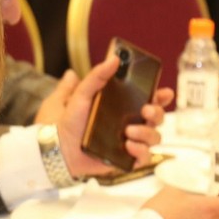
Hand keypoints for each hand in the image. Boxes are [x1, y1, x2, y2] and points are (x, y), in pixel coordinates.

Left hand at [54, 56, 172, 177]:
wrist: (53, 148)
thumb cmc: (63, 121)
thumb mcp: (79, 95)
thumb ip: (96, 77)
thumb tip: (113, 58)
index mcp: (119, 107)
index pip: (147, 99)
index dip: (160, 96)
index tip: (164, 92)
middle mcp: (127, 124)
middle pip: (156, 117)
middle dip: (157, 112)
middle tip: (145, 110)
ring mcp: (127, 142)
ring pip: (154, 137)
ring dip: (147, 132)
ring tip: (129, 131)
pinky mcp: (124, 160)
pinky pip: (144, 158)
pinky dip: (141, 152)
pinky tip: (129, 146)